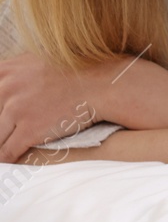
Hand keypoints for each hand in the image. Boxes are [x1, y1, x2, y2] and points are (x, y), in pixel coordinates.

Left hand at [0, 53, 114, 163]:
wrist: (103, 84)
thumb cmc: (77, 71)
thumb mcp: (39, 60)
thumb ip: (15, 72)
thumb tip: (4, 83)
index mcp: (7, 71)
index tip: (4, 120)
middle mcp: (7, 88)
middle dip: (1, 127)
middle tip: (7, 132)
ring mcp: (17, 109)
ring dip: (2, 143)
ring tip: (8, 147)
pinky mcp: (29, 130)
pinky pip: (7, 152)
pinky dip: (7, 159)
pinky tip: (11, 161)